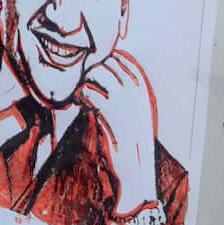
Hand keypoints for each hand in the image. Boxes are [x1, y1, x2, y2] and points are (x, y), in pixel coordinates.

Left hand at [79, 50, 159, 214]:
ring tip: (83, 97)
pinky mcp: (108, 110)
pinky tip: (83, 107)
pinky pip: (87, 92)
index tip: (97, 79)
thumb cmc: (131, 136)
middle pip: (104, 62)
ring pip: (94, 73)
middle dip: (91, 72)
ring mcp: (122, 97)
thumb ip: (124, 86)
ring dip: (84, 83)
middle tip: (86, 87)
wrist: (135, 166)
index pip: (119, 58)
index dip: (104, 65)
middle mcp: (134, 87)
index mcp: (143, 85)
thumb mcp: (136, 106)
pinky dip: (81, 98)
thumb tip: (102, 66)